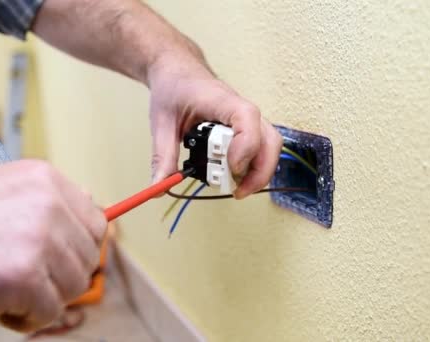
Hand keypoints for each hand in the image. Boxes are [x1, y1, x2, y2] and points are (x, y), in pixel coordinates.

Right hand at [0, 160, 105, 331]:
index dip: (78, 248)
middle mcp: (50, 204)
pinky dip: (27, 318)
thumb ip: (49, 198)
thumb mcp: (6, 185)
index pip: (95, 222)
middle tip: (24, 279)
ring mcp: (39, 240)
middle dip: (60, 276)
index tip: (55, 260)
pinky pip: (50, 312)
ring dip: (45, 297)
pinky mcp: (25, 277)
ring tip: (8, 291)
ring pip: (75, 286)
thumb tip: (96, 206)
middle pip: (87, 257)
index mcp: (48, 179)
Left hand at [148, 54, 281, 198]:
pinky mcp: (245, 127)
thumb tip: (159, 187)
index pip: (248, 119)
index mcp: (220, 101)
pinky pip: (260, 147)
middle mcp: (241, 109)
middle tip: (237, 191)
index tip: (230, 168)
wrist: (177, 70)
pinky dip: (253, 166)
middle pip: (269, 140)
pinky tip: (234, 177)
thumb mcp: (162, 122)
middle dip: (259, 171)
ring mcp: (247, 119)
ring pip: (270, 145)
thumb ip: (162, 156)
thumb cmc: (173, 87)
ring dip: (259, 171)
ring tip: (237, 189)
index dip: (245, 147)